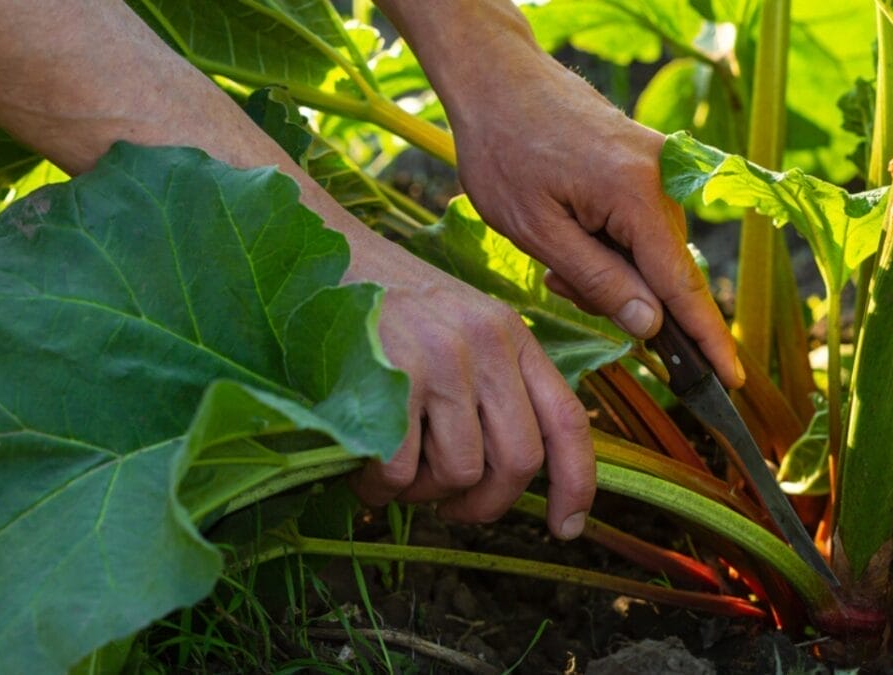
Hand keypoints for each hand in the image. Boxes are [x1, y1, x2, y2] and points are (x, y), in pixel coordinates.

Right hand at [346, 258, 594, 539]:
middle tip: (450, 507)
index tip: (567, 527)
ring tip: (393, 467)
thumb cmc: (385, 306)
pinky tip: (362, 465)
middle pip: (518, 461)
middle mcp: (486, 344)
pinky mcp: (393, 377)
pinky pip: (402, 472)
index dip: (576, 482)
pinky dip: (379, 487)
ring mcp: (442, 359)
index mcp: (511, 335)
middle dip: (485, 504)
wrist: (316, 257)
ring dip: (422, 492)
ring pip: (459, 473)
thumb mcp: (458, 326)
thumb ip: (493, 382)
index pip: (566, 419)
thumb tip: (510, 472)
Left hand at [448, 53, 743, 387]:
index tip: (731, 382)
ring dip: (610, 268)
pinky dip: (612, 242)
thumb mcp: (537, 230)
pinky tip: (572, 230)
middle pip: (664, 272)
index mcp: (637, 196)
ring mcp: (661, 166)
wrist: (498, 78)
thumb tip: (652, 326)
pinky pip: (643, 224)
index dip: (706, 339)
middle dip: (622, 296)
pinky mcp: (650, 161)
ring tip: (556, 247)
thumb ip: (597, 281)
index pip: (682, 287)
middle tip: (559, 281)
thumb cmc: (504, 149)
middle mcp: (664, 178)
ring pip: (651, 252)